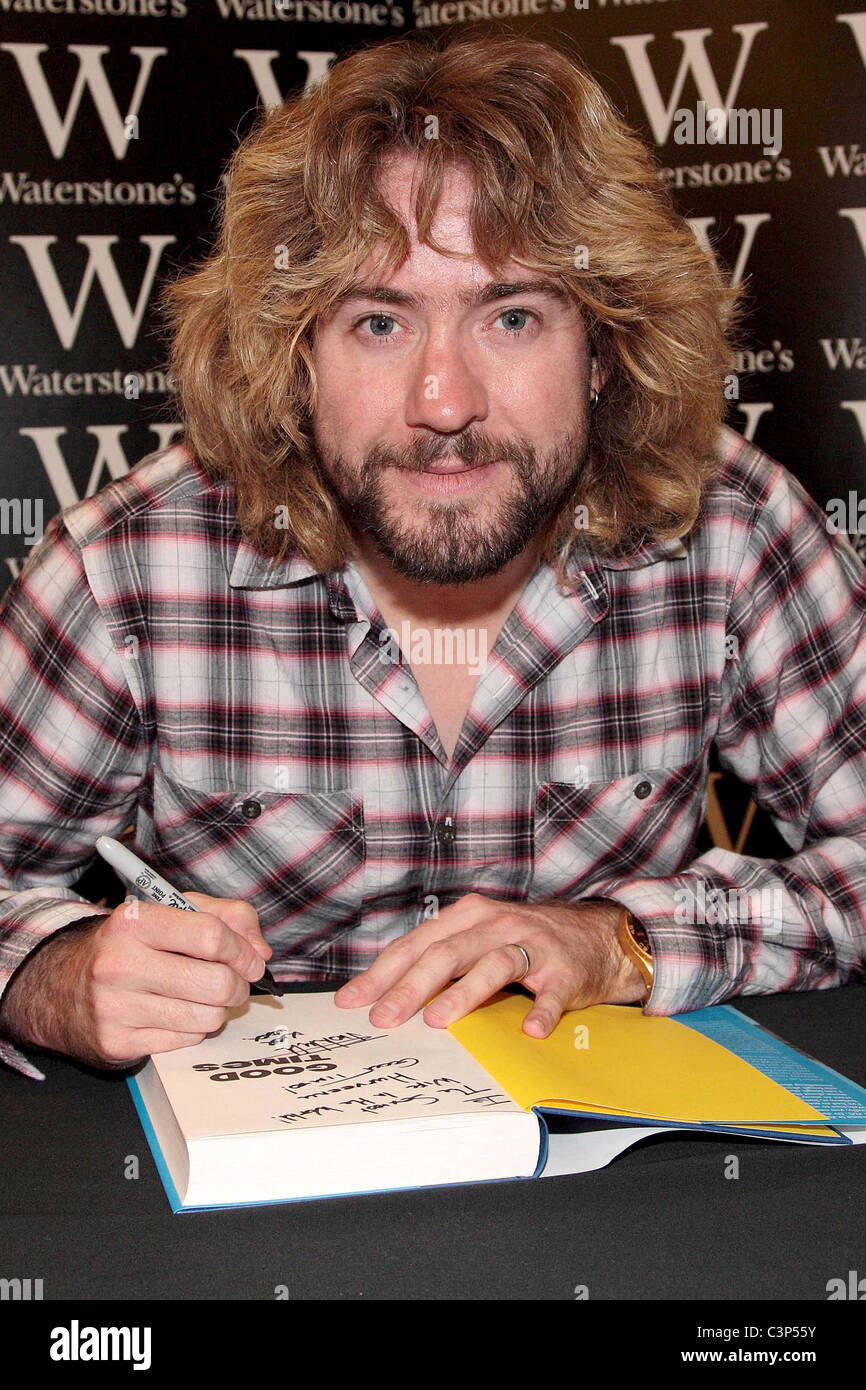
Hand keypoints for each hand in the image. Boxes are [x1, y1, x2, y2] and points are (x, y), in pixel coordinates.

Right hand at [0, 891, 271, 1067]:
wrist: (61, 985)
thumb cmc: (128, 946)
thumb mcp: (170, 912)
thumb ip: (225, 917)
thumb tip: (260, 951)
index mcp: (135, 922)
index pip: (211, 937)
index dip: (243, 951)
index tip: (251, 959)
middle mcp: (120, 964)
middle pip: (216, 983)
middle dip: (238, 986)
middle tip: (235, 983)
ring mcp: (116, 1007)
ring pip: (207, 1017)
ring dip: (218, 1009)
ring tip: (204, 997)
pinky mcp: (117, 1042)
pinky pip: (186, 1040)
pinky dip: (193, 1029)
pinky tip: (177, 1013)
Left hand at [334, 894, 645, 1037]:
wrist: (596, 934)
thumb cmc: (525, 941)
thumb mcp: (479, 938)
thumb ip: (439, 959)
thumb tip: (385, 994)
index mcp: (469, 917)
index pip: (417, 944)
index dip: (382, 972)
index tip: (353, 1000)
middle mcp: (498, 925)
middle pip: (447, 953)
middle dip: (411, 986)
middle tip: (385, 1017)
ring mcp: (533, 946)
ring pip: (493, 965)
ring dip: (464, 993)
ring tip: (439, 1020)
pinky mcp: (565, 971)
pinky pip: (551, 992)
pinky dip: (541, 1012)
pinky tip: (530, 1031)